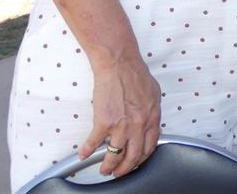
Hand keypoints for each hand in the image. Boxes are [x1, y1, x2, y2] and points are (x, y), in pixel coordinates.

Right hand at [81, 55, 161, 177]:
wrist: (119, 63)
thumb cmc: (134, 73)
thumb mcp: (153, 93)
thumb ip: (151, 111)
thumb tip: (150, 122)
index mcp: (152, 117)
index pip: (150, 146)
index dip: (142, 159)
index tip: (136, 163)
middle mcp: (139, 124)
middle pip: (134, 156)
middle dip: (125, 169)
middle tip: (119, 172)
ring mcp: (122, 124)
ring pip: (115, 155)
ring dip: (108, 166)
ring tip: (104, 169)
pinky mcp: (105, 121)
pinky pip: (94, 143)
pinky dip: (87, 151)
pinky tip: (84, 154)